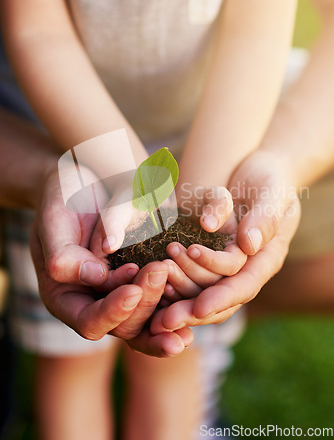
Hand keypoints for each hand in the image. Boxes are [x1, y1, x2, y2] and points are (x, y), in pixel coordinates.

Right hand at [30, 167, 192, 356]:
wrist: (85, 180)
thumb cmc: (61, 198)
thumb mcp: (53, 220)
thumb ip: (64, 254)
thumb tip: (95, 277)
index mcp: (65, 297)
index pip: (89, 322)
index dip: (112, 312)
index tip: (132, 290)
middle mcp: (95, 301)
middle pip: (124, 325)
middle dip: (145, 304)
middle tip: (160, 271)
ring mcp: (120, 291)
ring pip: (147, 318)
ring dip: (167, 310)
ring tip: (186, 293)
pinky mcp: (141, 277)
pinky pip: (160, 298)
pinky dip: (177, 300)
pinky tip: (196, 299)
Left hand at [151, 152, 300, 331]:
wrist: (253, 170)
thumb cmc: (268, 178)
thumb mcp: (272, 191)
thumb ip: (264, 217)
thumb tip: (249, 245)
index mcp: (266, 259)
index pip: (244, 285)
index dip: (221, 298)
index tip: (199, 308)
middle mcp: (246, 268)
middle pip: (221, 299)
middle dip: (192, 310)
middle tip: (164, 320)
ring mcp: (226, 265)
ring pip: (202, 291)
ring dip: (178, 294)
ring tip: (154, 290)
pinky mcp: (208, 258)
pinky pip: (191, 278)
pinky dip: (172, 283)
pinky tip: (152, 285)